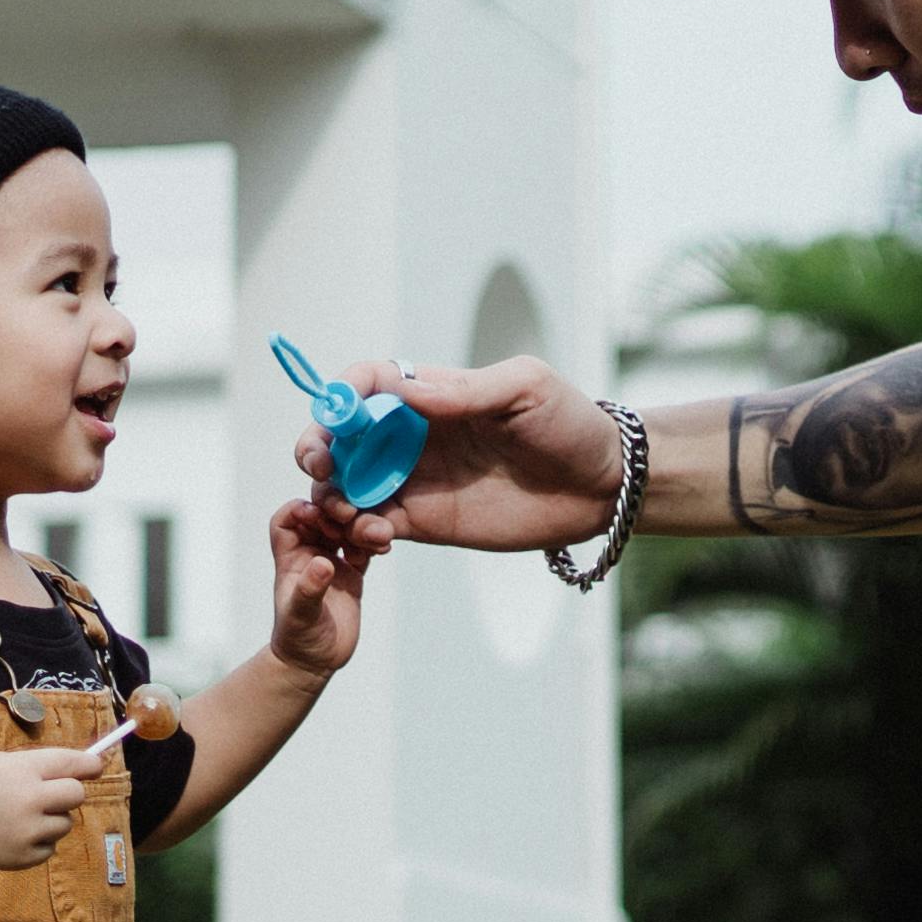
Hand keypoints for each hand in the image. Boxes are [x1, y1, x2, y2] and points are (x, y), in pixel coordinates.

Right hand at [0, 736, 110, 874]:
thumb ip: (33, 765)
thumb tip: (76, 766)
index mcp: (21, 770)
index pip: (71, 764)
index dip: (89, 764)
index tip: (96, 766)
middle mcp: (29, 800)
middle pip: (76, 794)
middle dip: (68, 793)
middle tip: (50, 795)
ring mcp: (28, 832)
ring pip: (65, 823)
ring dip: (51, 819)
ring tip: (20, 818)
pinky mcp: (24, 857)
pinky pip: (50, 848)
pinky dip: (38, 842)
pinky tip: (13, 836)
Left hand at [264, 489, 385, 674]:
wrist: (315, 661)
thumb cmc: (298, 639)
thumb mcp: (301, 615)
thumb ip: (309, 589)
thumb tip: (323, 563)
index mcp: (290, 559)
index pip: (287, 521)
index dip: (299, 510)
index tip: (319, 511)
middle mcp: (310, 555)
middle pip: (321, 519)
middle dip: (337, 513)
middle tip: (354, 515)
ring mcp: (333, 563)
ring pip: (345, 531)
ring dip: (360, 526)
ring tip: (377, 532)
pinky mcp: (352, 574)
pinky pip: (364, 549)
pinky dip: (374, 544)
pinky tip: (385, 547)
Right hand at [303, 355, 624, 551]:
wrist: (603, 486)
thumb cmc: (570, 424)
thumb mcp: (526, 389)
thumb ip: (465, 390)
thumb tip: (404, 389)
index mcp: (432, 393)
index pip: (367, 384)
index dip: (340, 396)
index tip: (333, 416)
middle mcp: (413, 435)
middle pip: (342, 436)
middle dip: (317, 448)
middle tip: (320, 468)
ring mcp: (415, 479)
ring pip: (347, 484)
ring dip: (331, 495)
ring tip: (350, 513)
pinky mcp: (424, 522)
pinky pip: (372, 525)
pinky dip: (357, 531)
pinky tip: (377, 536)